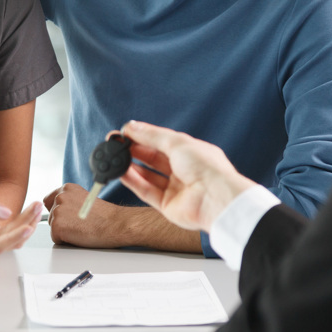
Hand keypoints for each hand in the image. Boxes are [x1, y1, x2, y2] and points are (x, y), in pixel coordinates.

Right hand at [0, 179, 39, 253]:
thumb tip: (6, 213)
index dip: (13, 238)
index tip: (28, 226)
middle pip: (8, 241)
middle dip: (26, 225)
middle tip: (37, 206)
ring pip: (13, 238)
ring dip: (28, 223)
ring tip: (37, 205)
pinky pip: (13, 232)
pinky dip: (24, 222)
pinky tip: (31, 211)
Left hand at [44, 184, 138, 247]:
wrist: (115, 224)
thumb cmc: (105, 216)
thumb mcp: (85, 200)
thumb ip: (70, 201)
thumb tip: (60, 210)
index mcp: (67, 188)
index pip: (49, 201)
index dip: (59, 212)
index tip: (70, 216)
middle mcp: (60, 197)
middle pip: (50, 215)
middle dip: (62, 222)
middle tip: (80, 224)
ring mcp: (58, 211)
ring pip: (53, 227)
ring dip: (64, 232)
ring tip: (81, 229)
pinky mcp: (57, 226)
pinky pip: (56, 238)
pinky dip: (66, 241)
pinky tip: (79, 236)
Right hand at [118, 120, 256, 231]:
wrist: (217, 199)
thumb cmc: (207, 168)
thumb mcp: (177, 142)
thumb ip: (152, 136)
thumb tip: (131, 127)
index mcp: (190, 153)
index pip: (161, 142)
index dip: (142, 137)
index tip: (124, 133)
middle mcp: (183, 170)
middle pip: (152, 159)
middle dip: (133, 151)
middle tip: (115, 144)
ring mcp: (175, 188)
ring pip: (148, 176)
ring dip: (130, 166)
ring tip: (114, 158)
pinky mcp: (167, 205)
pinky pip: (146, 191)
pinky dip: (133, 182)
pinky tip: (121, 172)